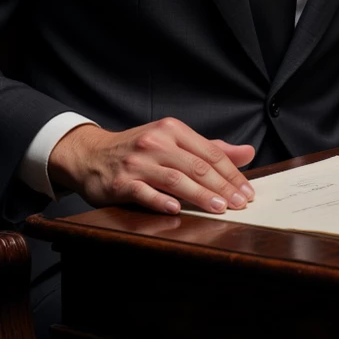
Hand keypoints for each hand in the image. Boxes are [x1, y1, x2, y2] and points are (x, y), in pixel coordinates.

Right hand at [48, 117, 255, 214]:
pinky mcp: (120, 182)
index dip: (231, 173)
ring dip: (200, 195)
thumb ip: (210, 148)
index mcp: (172, 129)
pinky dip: (160, 200)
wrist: (91, 154)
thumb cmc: (139, 149)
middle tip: (240, 203)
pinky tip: (176, 209)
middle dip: (222, 186)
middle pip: (196, 166)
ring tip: (220, 208)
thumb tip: (247, 153)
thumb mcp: (173, 140)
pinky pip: (143, 192)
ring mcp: (137, 162)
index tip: (247, 191)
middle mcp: (155, 142)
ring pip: (175, 179)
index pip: (209, 153)